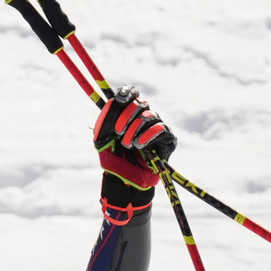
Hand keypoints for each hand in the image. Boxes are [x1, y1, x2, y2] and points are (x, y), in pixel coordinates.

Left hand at [92, 85, 176, 223]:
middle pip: (140, 103)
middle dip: (127, 116)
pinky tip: (139, 145)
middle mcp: (145, 116)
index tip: (120, 99)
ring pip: (149, 116)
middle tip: (118, 131)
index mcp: (129, 112)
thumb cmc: (113, 157)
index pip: (132, 93)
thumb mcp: (102, 136)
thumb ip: (106, 117)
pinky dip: (147, 136)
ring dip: (135, 130)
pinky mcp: (168, 138)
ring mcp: (158, 126)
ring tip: (127, 144)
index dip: (127, 93)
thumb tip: (112, 100)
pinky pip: (160, 129)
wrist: (124, 178)